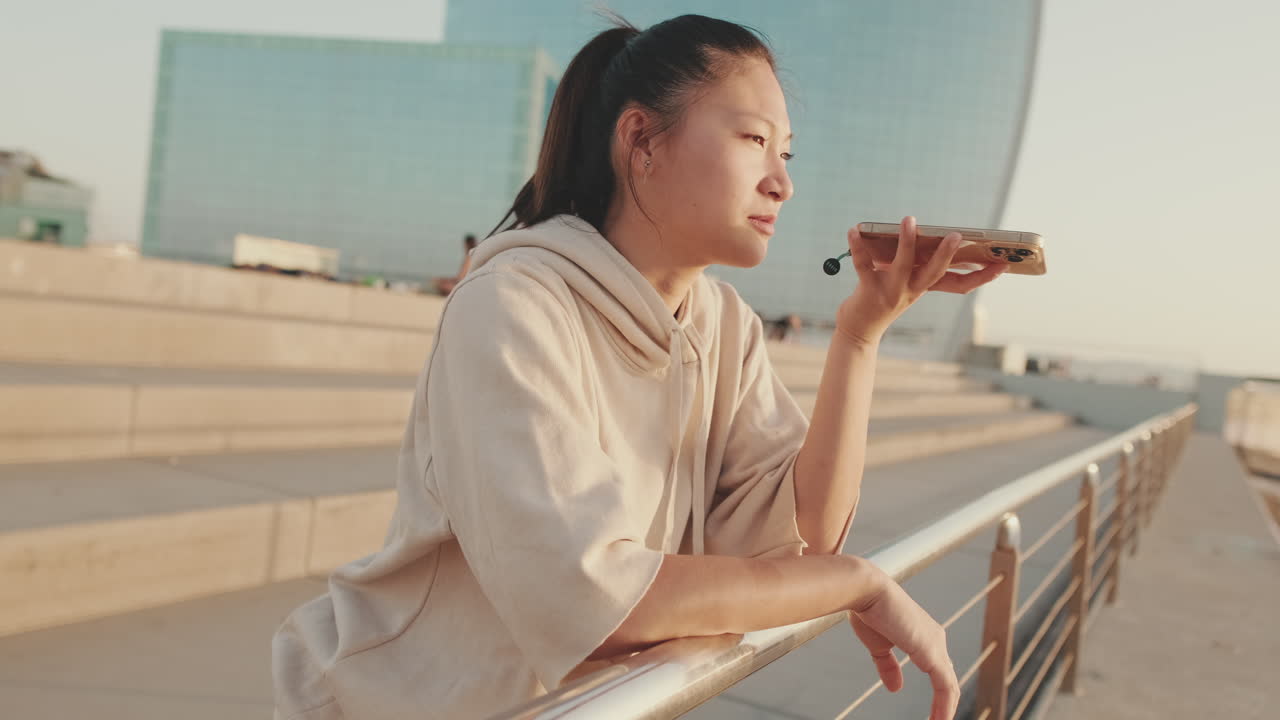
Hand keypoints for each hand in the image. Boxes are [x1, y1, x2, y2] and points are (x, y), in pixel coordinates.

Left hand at [835, 215, 1005, 346]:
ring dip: (906, 241)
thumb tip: (924, 233)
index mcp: (925, 288)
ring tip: (910, 220)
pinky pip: (863, 264)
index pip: (960, 285)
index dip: (982, 277)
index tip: (1004, 265)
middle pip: (935, 272)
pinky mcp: (868, 290)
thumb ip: (917, 263)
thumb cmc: (884, 298)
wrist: (858, 329)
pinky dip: (858, 246)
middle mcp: (912, 291)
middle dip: (947, 253)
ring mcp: (891, 292)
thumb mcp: (906, 283)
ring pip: (902, 264)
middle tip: (957, 235)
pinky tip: (853, 230)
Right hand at [849, 568, 958, 719]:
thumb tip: (896, 688)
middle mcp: (935, 639)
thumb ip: (889, 667)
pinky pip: (945, 687)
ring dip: (946, 710)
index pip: (939, 671)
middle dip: (945, 704)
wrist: (865, 591)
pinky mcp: (932, 652)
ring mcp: (936, 645)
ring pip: (950, 686)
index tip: (933, 715)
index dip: (939, 695)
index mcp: (924, 635)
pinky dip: (944, 707)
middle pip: (948, 680)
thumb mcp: (878, 645)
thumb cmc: (868, 610)